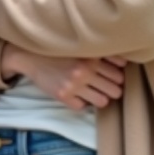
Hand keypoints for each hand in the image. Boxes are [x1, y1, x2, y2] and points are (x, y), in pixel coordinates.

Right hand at [2, 45, 127, 110]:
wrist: (29, 56)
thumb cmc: (58, 51)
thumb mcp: (81, 47)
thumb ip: (103, 53)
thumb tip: (124, 63)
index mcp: (90, 58)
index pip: (119, 76)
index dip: (116, 77)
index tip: (109, 75)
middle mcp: (84, 72)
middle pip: (116, 91)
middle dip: (111, 88)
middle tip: (102, 84)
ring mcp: (73, 86)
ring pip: (103, 102)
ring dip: (99, 97)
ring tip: (91, 91)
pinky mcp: (63, 97)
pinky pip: (83, 107)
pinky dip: (81, 102)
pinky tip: (76, 94)